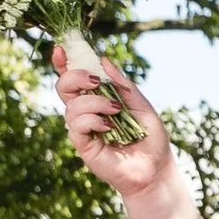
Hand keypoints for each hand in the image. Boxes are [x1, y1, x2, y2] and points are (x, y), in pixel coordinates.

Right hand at [56, 45, 173, 196]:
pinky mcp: (83, 146)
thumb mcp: (141, 105)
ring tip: (115, 111)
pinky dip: (92, 121)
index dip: (64, 63)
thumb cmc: (151, 139)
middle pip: (63, 88)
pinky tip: (110, 128)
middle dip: (74, 77)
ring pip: (71, 106)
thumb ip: (123, 85)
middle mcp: (86, 113)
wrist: (156, 170)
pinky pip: (75, 126)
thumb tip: (104, 60)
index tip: (62, 48)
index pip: (75, 79)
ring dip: (94, 103)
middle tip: (97, 82)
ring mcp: (83, 130)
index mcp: (98, 100)